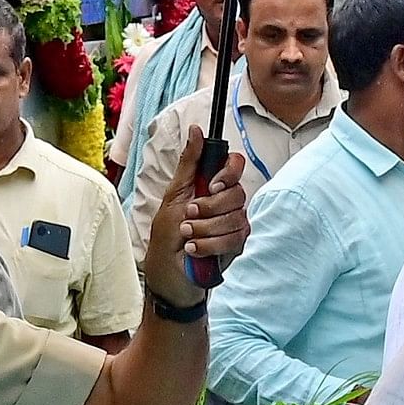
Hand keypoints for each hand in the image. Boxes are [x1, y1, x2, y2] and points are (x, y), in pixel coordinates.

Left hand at [146, 149, 252, 299]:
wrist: (168, 274)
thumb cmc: (167, 236)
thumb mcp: (173, 196)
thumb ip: (189, 164)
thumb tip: (196, 130)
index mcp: (211, 186)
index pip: (235, 165)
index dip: (229, 172)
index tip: (214, 184)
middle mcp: (226, 203)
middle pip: (237, 193)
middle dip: (208, 208)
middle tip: (188, 216)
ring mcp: (234, 224)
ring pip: (235, 217)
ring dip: (205, 229)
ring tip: (187, 237)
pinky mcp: (237, 245)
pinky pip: (235, 238)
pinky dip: (210, 244)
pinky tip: (195, 250)